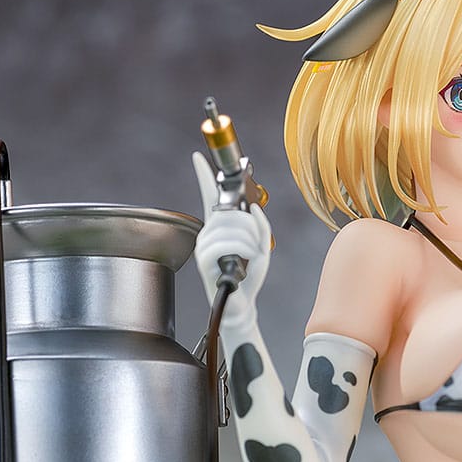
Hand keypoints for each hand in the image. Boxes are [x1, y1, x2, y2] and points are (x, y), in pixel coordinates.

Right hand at [192, 151, 271, 321]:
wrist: (242, 304)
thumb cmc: (249, 276)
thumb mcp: (262, 246)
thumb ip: (260, 225)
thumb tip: (252, 206)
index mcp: (220, 228)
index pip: (210, 196)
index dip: (204, 175)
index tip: (199, 157)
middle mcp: (208, 233)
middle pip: (229, 211)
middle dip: (249, 226)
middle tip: (255, 246)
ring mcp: (204, 246)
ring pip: (230, 227)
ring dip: (249, 241)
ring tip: (250, 257)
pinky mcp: (204, 260)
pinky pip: (225, 244)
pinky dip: (242, 250)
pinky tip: (243, 262)